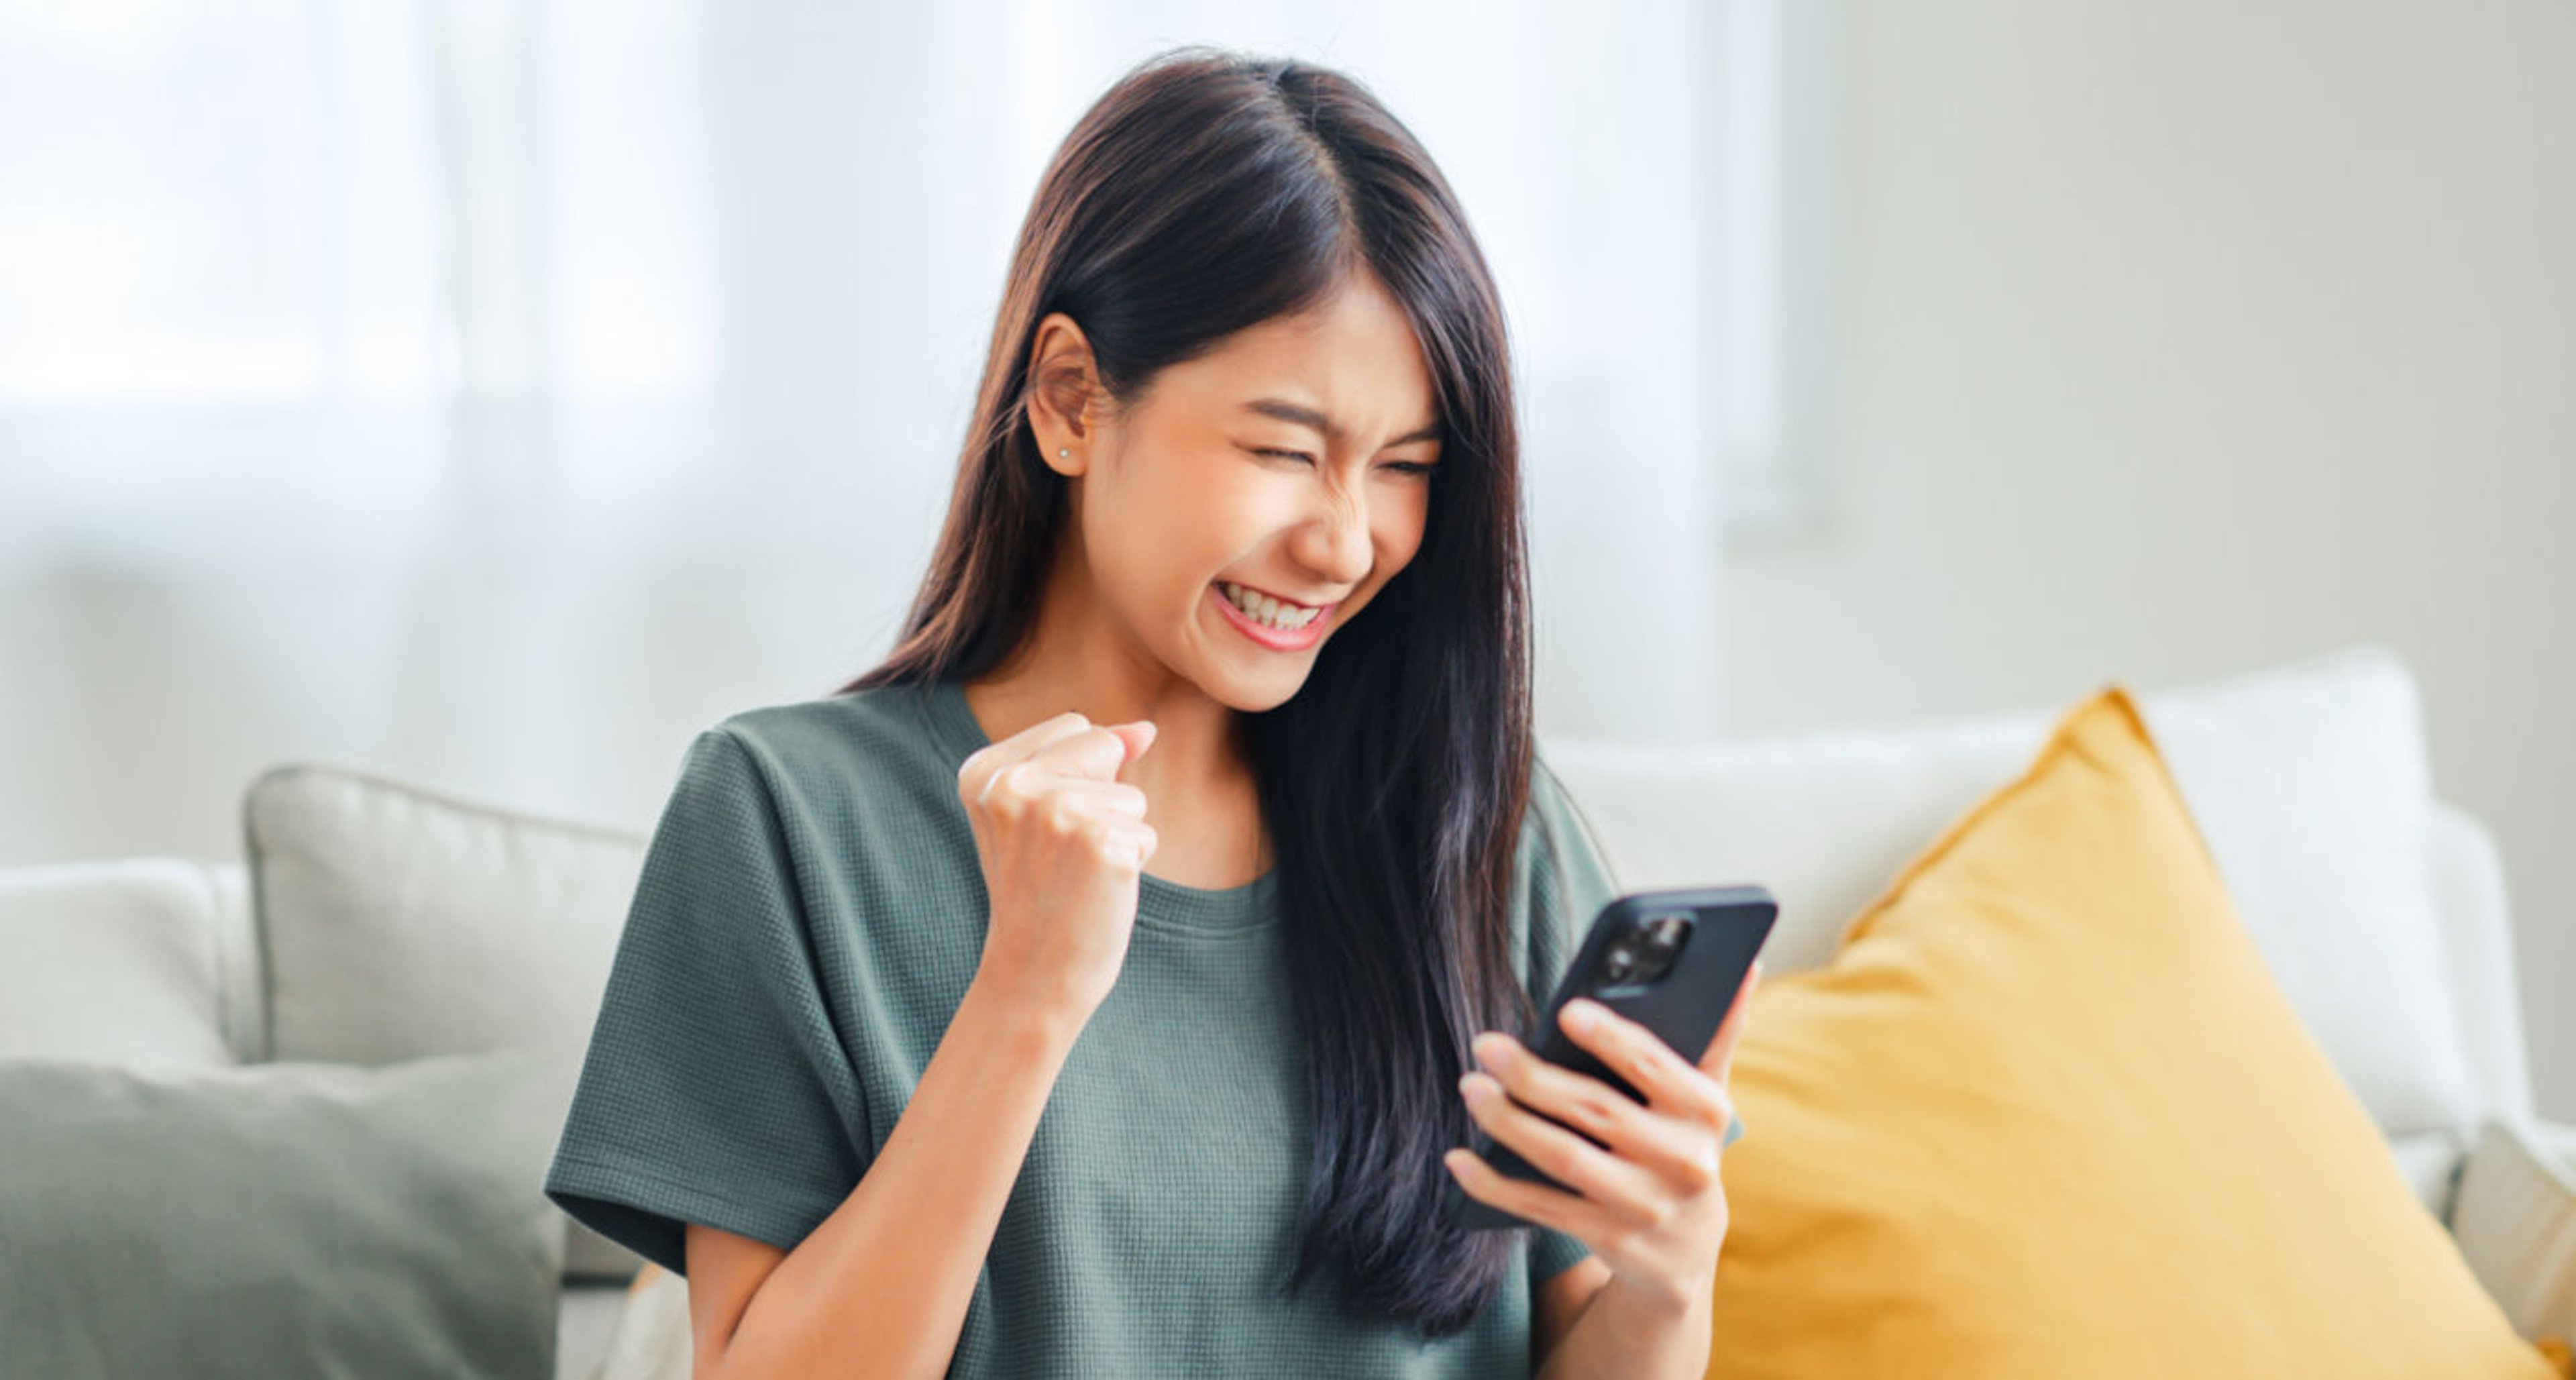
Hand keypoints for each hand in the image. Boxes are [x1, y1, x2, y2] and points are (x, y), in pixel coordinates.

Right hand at [956, 710, 1158, 1022]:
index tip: (1043, 831)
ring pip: (1131, 796)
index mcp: (984, 771)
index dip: (1080, 774)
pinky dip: (1132, 865)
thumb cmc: (1040, 892)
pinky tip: (1095, 893)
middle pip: (1104, 745)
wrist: (1032, 975)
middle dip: (1103, 795)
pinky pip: (1146, 834)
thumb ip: (1085, 758)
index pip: (1075, 725)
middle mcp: (1014, 785)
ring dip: (1118, 836)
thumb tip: (1146, 729)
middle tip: (1062, 855)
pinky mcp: (1100, 843)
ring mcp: (1057, 812)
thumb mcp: (1040, 814)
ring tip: (1076, 876)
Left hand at [1444, 961, 1762, 1310]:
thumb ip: (1717, 1033)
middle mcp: (1682, 1161)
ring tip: (1470, 1087)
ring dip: (1507, 1122)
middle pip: (1596, 1110)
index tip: (1566, 1010)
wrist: (1687, 1252)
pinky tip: (1459, 1158)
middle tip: (1485, 1045)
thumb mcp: (1706, 1097)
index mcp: (1705, 1112)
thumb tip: (1746, 963)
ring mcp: (1645, 1206)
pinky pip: (1541, 1208)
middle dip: (1534, 1076)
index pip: (1653, 1066)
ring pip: (1563, 1158)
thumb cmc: (1682, 1147)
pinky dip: (1494, 1184)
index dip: (1611, 1038)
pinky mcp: (1608, 1239)